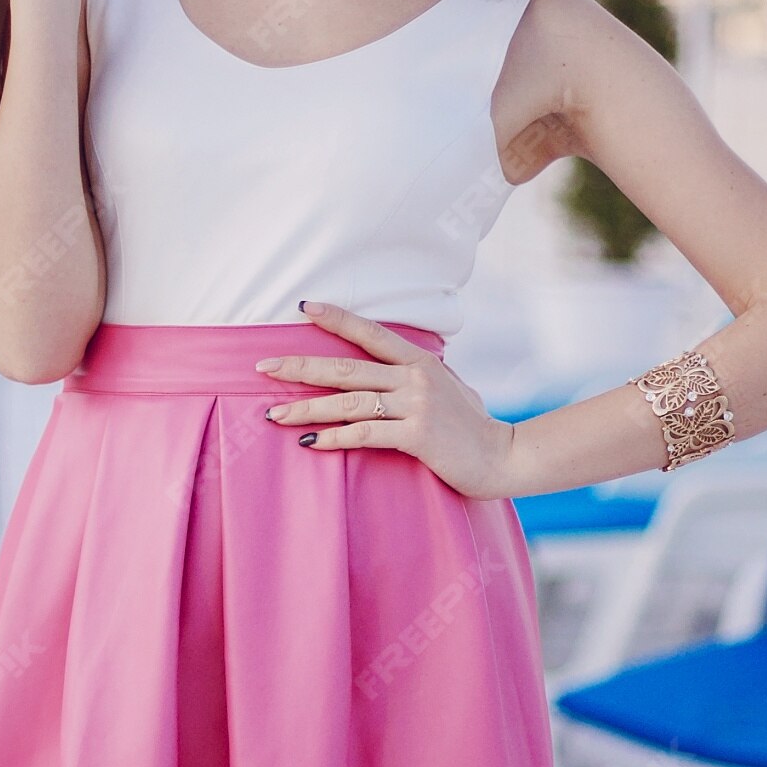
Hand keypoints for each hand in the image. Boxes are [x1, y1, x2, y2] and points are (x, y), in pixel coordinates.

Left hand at [256, 303, 520, 496]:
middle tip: (263, 367)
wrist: (503, 458)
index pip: (371, 333)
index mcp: (419, 362)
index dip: (337, 319)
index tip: (304, 308)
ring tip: (273, 413)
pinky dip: (333, 438)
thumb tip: (391, 367)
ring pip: (347, 401)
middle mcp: (414, 378)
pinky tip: (309, 442)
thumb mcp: (449, 388)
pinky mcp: (416, 435)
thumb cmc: (473, 426)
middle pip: (345, 367)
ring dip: (306, 408)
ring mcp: (415, 405)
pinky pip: (364, 434)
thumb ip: (418, 375)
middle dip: (300, 367)